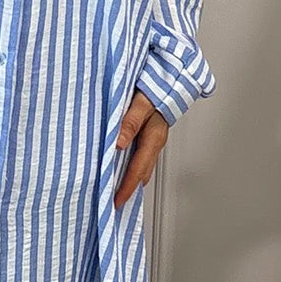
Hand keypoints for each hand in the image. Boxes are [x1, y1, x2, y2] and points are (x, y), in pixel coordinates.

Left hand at [113, 90, 168, 207]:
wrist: (168, 78)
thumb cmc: (155, 86)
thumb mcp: (140, 102)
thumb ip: (130, 121)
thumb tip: (119, 143)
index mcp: (155, 137)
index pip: (138, 169)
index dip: (127, 188)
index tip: (115, 201)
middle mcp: (155, 142)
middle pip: (141, 173)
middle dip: (128, 190)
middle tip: (112, 204)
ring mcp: (153, 141)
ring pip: (141, 167)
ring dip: (129, 180)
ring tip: (114, 192)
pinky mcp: (148, 136)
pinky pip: (139, 157)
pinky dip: (130, 167)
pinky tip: (118, 169)